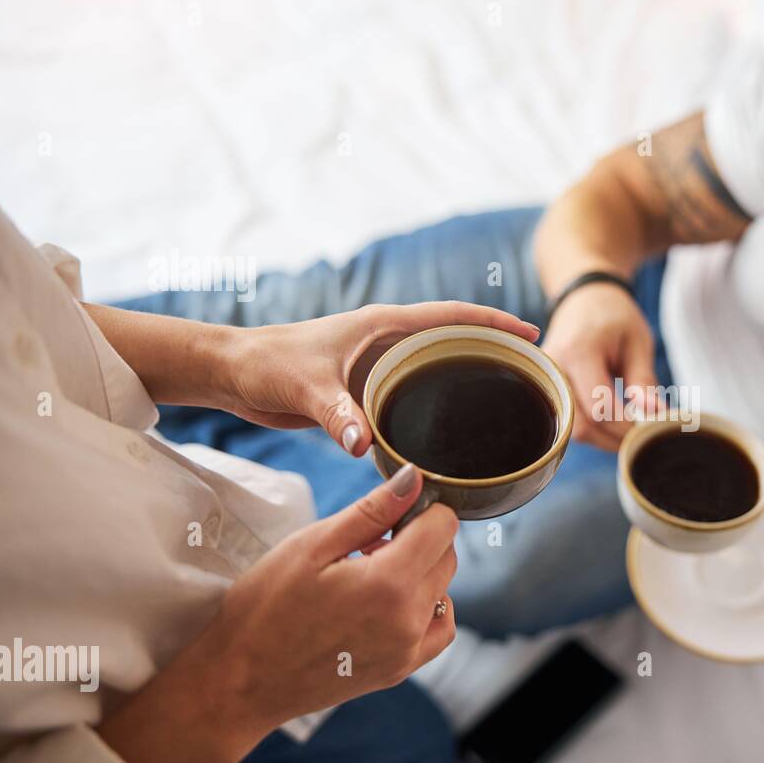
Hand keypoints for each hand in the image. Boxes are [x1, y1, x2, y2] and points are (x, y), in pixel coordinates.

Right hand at [96, 464, 458, 762]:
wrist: (240, 680)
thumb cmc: (264, 607)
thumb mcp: (312, 545)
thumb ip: (372, 511)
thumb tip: (415, 479)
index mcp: (389, 583)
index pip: (442, 526)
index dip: (419, 508)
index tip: (388, 513)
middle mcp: (409, 619)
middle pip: (446, 557)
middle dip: (418, 539)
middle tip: (367, 543)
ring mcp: (408, 650)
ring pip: (444, 590)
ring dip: (422, 572)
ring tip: (372, 573)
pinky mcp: (400, 669)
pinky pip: (438, 630)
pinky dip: (429, 608)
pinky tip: (392, 602)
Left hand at [221, 301, 539, 455]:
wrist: (233, 373)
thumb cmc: (266, 366)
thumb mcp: (305, 389)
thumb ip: (337, 415)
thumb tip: (367, 446)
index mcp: (382, 326)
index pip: (451, 316)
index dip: (492, 323)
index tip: (529, 334)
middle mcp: (386, 341)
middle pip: (453, 338)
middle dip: (493, 348)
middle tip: (531, 370)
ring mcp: (378, 364)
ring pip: (435, 366)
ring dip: (467, 376)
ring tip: (506, 397)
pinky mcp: (366, 388)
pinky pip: (414, 392)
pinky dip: (438, 402)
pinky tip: (453, 429)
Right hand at [540, 284, 657, 450]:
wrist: (585, 299)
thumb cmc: (616, 318)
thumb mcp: (637, 342)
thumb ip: (643, 381)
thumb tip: (655, 416)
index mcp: (579, 352)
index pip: (600, 408)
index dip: (626, 426)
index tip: (650, 430)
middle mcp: (553, 369)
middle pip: (582, 425)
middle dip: (614, 439)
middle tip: (640, 440)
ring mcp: (544, 380)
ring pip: (571, 430)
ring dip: (602, 439)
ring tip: (628, 432)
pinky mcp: (543, 388)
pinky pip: (566, 420)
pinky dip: (591, 429)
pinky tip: (611, 424)